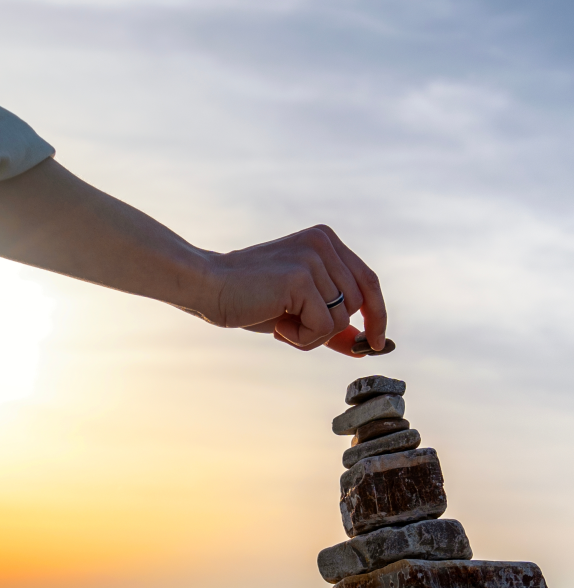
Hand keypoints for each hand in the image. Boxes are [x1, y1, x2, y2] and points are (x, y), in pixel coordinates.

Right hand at [201, 225, 386, 354]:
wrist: (208, 287)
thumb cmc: (249, 299)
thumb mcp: (298, 310)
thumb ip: (332, 323)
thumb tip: (367, 346)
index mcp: (325, 241)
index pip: (369, 281)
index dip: (378, 314)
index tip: (379, 343)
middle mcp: (323, 243)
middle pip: (356, 305)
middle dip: (327, 328)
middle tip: (290, 325)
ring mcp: (313, 257)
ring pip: (340, 319)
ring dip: (311, 334)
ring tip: (280, 320)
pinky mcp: (301, 277)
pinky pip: (323, 327)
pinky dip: (301, 338)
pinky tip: (276, 322)